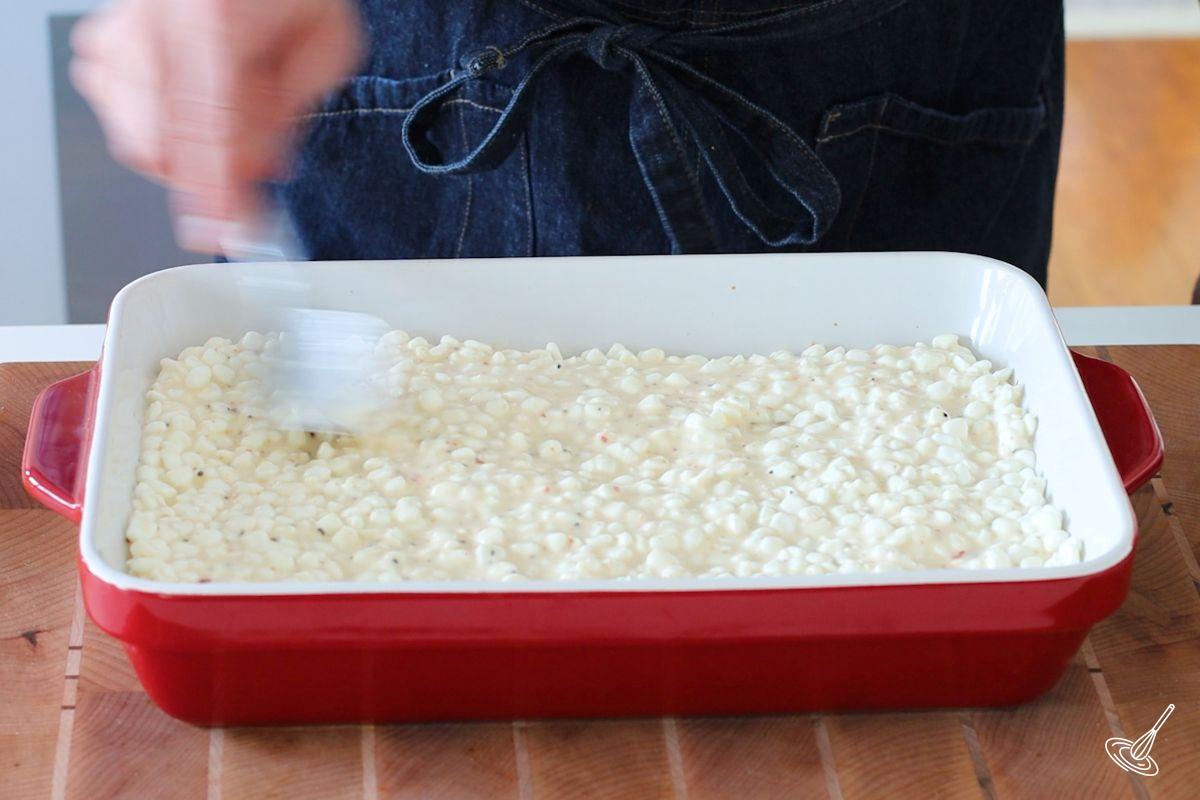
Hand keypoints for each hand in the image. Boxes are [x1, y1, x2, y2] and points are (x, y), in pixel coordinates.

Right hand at [70, 0, 362, 252]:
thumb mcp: (326, 44)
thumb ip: (290, 113)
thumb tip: (257, 171)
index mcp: (213, 17)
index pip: (204, 127)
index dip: (212, 190)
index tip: (222, 231)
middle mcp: (154, 18)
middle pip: (156, 139)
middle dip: (208, 174)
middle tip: (257, 164)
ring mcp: (121, 25)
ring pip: (134, 133)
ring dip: (188, 150)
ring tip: (235, 114)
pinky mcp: (106, 34)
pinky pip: (118, 109)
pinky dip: (160, 125)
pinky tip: (199, 101)